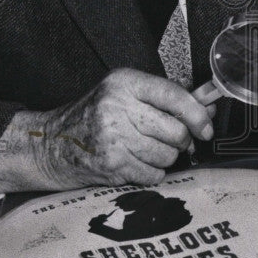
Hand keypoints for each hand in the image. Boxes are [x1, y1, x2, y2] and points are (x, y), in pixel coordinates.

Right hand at [0, 69, 215, 193]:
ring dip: (165, 158)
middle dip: (182, 140)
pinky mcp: (112, 165)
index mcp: (124, 83)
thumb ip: (162, 97)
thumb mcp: (122, 94)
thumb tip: (206, 106)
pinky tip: (135, 163)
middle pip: (176, 130)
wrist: (50, 144)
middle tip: (172, 140)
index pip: (174, 96)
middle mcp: (118, 107)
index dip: (197, 114)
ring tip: (146, 150)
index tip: (206, 126)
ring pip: (168, 155)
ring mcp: (114, 138)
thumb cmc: (92, 117)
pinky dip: (152, 173)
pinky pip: (154, 174)